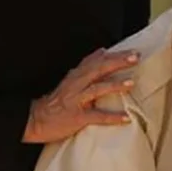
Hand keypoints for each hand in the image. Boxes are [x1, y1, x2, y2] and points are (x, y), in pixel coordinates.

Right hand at [24, 48, 138, 144]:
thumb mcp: (71, 79)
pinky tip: (125, 118)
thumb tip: (103, 51)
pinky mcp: (77, 117)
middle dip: (117, 63)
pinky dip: (112, 117)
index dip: (115, 55)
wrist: (36, 120)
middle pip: (98, 69)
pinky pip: (97, 116)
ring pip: (97, 89)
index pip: (97, 60)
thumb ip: (87, 66)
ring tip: (131, 83)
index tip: (132, 51)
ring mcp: (76, 100)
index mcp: (77, 75)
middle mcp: (76, 84)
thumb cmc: (57, 101)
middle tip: (135, 58)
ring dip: (115, 85)